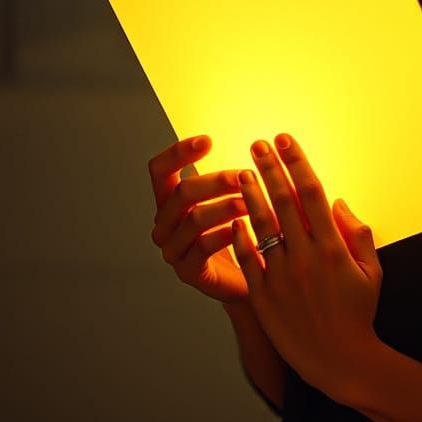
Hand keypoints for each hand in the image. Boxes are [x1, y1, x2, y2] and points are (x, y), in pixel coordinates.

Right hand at [148, 135, 250, 302]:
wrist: (247, 280)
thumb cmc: (242, 235)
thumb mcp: (232, 201)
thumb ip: (234, 178)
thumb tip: (261, 149)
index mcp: (170, 201)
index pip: (160, 170)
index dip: (178, 152)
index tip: (206, 140)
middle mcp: (165, 223)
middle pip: (181, 192)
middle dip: (216, 180)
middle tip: (245, 175)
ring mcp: (172, 248)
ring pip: (194, 219)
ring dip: (226, 206)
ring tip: (252, 202)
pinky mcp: (187, 271)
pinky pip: (204, 247)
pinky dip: (226, 233)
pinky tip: (244, 228)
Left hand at [230, 133, 383, 403]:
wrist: (340, 361)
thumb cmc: (358, 313)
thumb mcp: (372, 270)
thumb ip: (358, 233)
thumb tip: (336, 202)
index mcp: (333, 247)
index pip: (312, 192)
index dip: (297, 162)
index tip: (285, 140)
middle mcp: (305, 257)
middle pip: (283, 201)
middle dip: (270, 168)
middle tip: (258, 143)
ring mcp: (282, 276)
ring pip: (261, 226)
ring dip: (251, 195)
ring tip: (242, 172)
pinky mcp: (264, 295)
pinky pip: (248, 258)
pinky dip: (240, 236)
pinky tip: (234, 218)